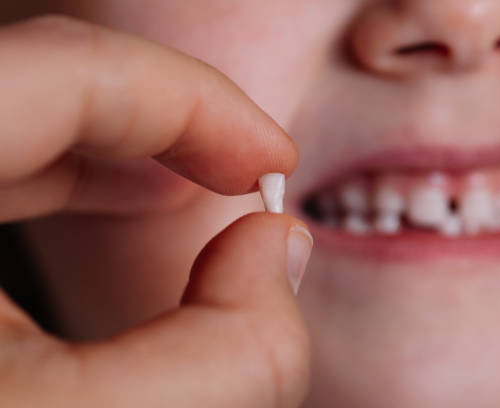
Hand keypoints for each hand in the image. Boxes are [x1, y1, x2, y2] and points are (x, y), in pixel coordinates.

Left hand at [0, 15, 311, 406]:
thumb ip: (229, 358)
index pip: (67, 69)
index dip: (199, 101)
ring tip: (195, 185)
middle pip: (40, 82)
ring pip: (13, 112)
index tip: (273, 159)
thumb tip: (278, 251)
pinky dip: (64, 173)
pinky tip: (113, 196)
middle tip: (246, 175)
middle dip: (169, 122)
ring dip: (122, 146)